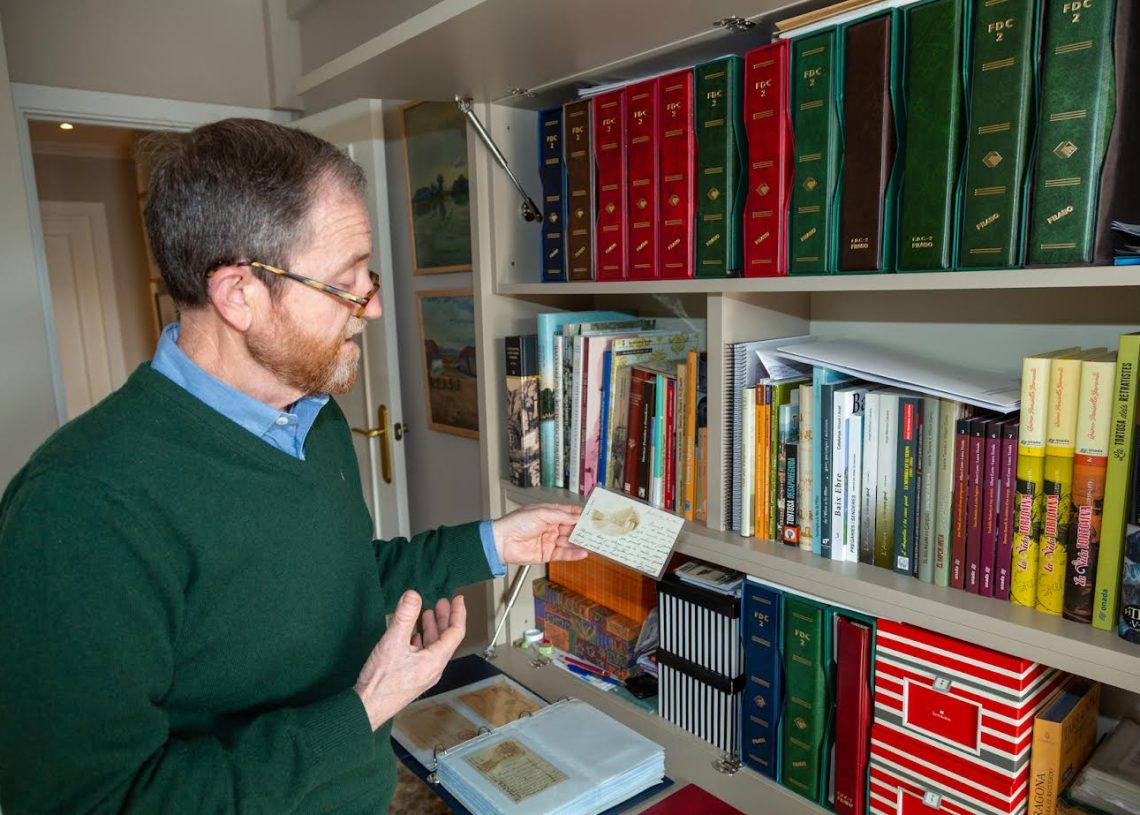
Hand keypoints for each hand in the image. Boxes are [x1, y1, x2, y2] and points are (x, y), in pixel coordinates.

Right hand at [354, 590, 465, 730]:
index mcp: (435, 660)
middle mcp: (433, 668)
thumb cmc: (381, 680)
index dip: (458, 614)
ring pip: (433, 647)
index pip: (455, 633)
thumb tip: (413, 595)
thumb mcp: (393, 642)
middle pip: (445, 639)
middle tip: (441, 602)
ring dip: (432, 629)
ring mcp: (423, 674)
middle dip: (444, 619)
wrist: (367, 708)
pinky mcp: (412, 678)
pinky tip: (413, 635)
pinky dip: (421, 640)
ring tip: (427, 613)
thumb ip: (404, 616)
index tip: (458, 599)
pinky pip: (423, 655)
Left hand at [491, 503, 586, 565]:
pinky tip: (583, 552)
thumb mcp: (541, 513)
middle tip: (597, 530)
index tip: (592, 515)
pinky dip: (574, 554)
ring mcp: (549, 541)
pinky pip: (563, 554)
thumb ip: (560, 516)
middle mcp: (550, 527)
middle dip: (583, 529)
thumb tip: (575, 517)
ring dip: (580, 542)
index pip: (568, 513)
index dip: (580, 514)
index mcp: (547, 514)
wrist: (502, 541)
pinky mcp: (547, 554)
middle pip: (570, 528)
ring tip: (593, 542)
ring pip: (569, 542)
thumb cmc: (515, 523)